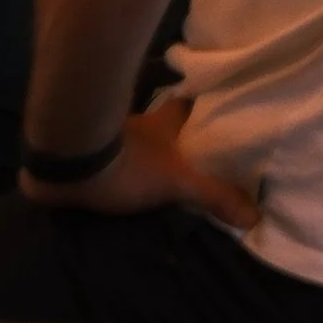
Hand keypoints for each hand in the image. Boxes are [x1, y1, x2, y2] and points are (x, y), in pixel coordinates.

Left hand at [22, 95, 259, 226]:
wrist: (66, 165)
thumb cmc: (128, 164)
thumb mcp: (178, 183)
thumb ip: (214, 196)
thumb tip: (255, 215)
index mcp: (161, 124)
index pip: (186, 106)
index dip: (200, 108)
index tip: (213, 112)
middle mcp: (134, 124)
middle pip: (158, 125)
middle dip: (170, 137)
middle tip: (188, 152)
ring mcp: (104, 138)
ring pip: (129, 141)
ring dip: (138, 153)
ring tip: (154, 175)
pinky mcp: (77, 157)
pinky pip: (100, 159)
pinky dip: (106, 168)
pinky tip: (111, 186)